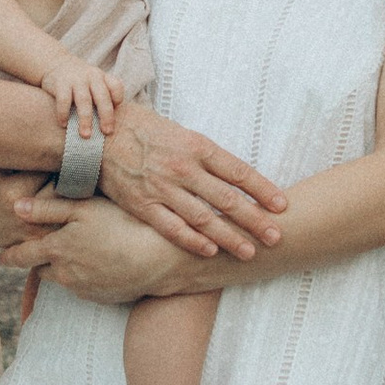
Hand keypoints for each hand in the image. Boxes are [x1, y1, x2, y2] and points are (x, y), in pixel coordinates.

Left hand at [8, 193, 186, 304]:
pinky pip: (83, 287)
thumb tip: (16, 207)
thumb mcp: (83, 208)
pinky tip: (100, 262)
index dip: (10, 255)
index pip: (21, 256)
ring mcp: (82, 289)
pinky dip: (85, 276)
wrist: (159, 260)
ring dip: (63, 269)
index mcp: (56, 250)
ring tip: (77, 253)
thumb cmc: (122, 225)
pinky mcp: (100, 298)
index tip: (1, 256)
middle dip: (38, 261)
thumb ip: (47, 208)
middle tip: (38, 250)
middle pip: (41, 269)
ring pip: (63, 279)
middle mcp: (64, 274)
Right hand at [39, 51, 126, 135]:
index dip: (117, 99)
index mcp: (102, 78)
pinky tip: (64, 125)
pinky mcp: (60, 83)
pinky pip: (64, 100)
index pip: (116, 87)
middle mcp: (92, 77)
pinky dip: (64, 113)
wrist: (55, 62)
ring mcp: (76, 79)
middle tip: (107, 132)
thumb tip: (110, 125)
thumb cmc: (79, 80)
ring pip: (84, 101)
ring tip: (85, 135)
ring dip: (85, 119)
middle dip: (106, 116)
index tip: (116, 112)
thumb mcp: (94, 82)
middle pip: (102, 97)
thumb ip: (103, 97)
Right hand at [102, 101, 284, 259]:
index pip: (238, 171)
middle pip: (227, 199)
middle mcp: (184, 168)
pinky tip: (211, 251)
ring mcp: (163, 188)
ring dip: (229, 237)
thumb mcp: (183, 134)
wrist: (103, 134)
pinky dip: (193, 241)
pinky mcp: (143, 205)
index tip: (282, 205)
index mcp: (197, 146)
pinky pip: (172, 228)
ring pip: (204, 218)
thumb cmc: (147, 133)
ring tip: (249, 252)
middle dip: (255, 220)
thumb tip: (237, 179)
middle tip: (276, 236)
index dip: (262, 189)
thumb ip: (208, 158)